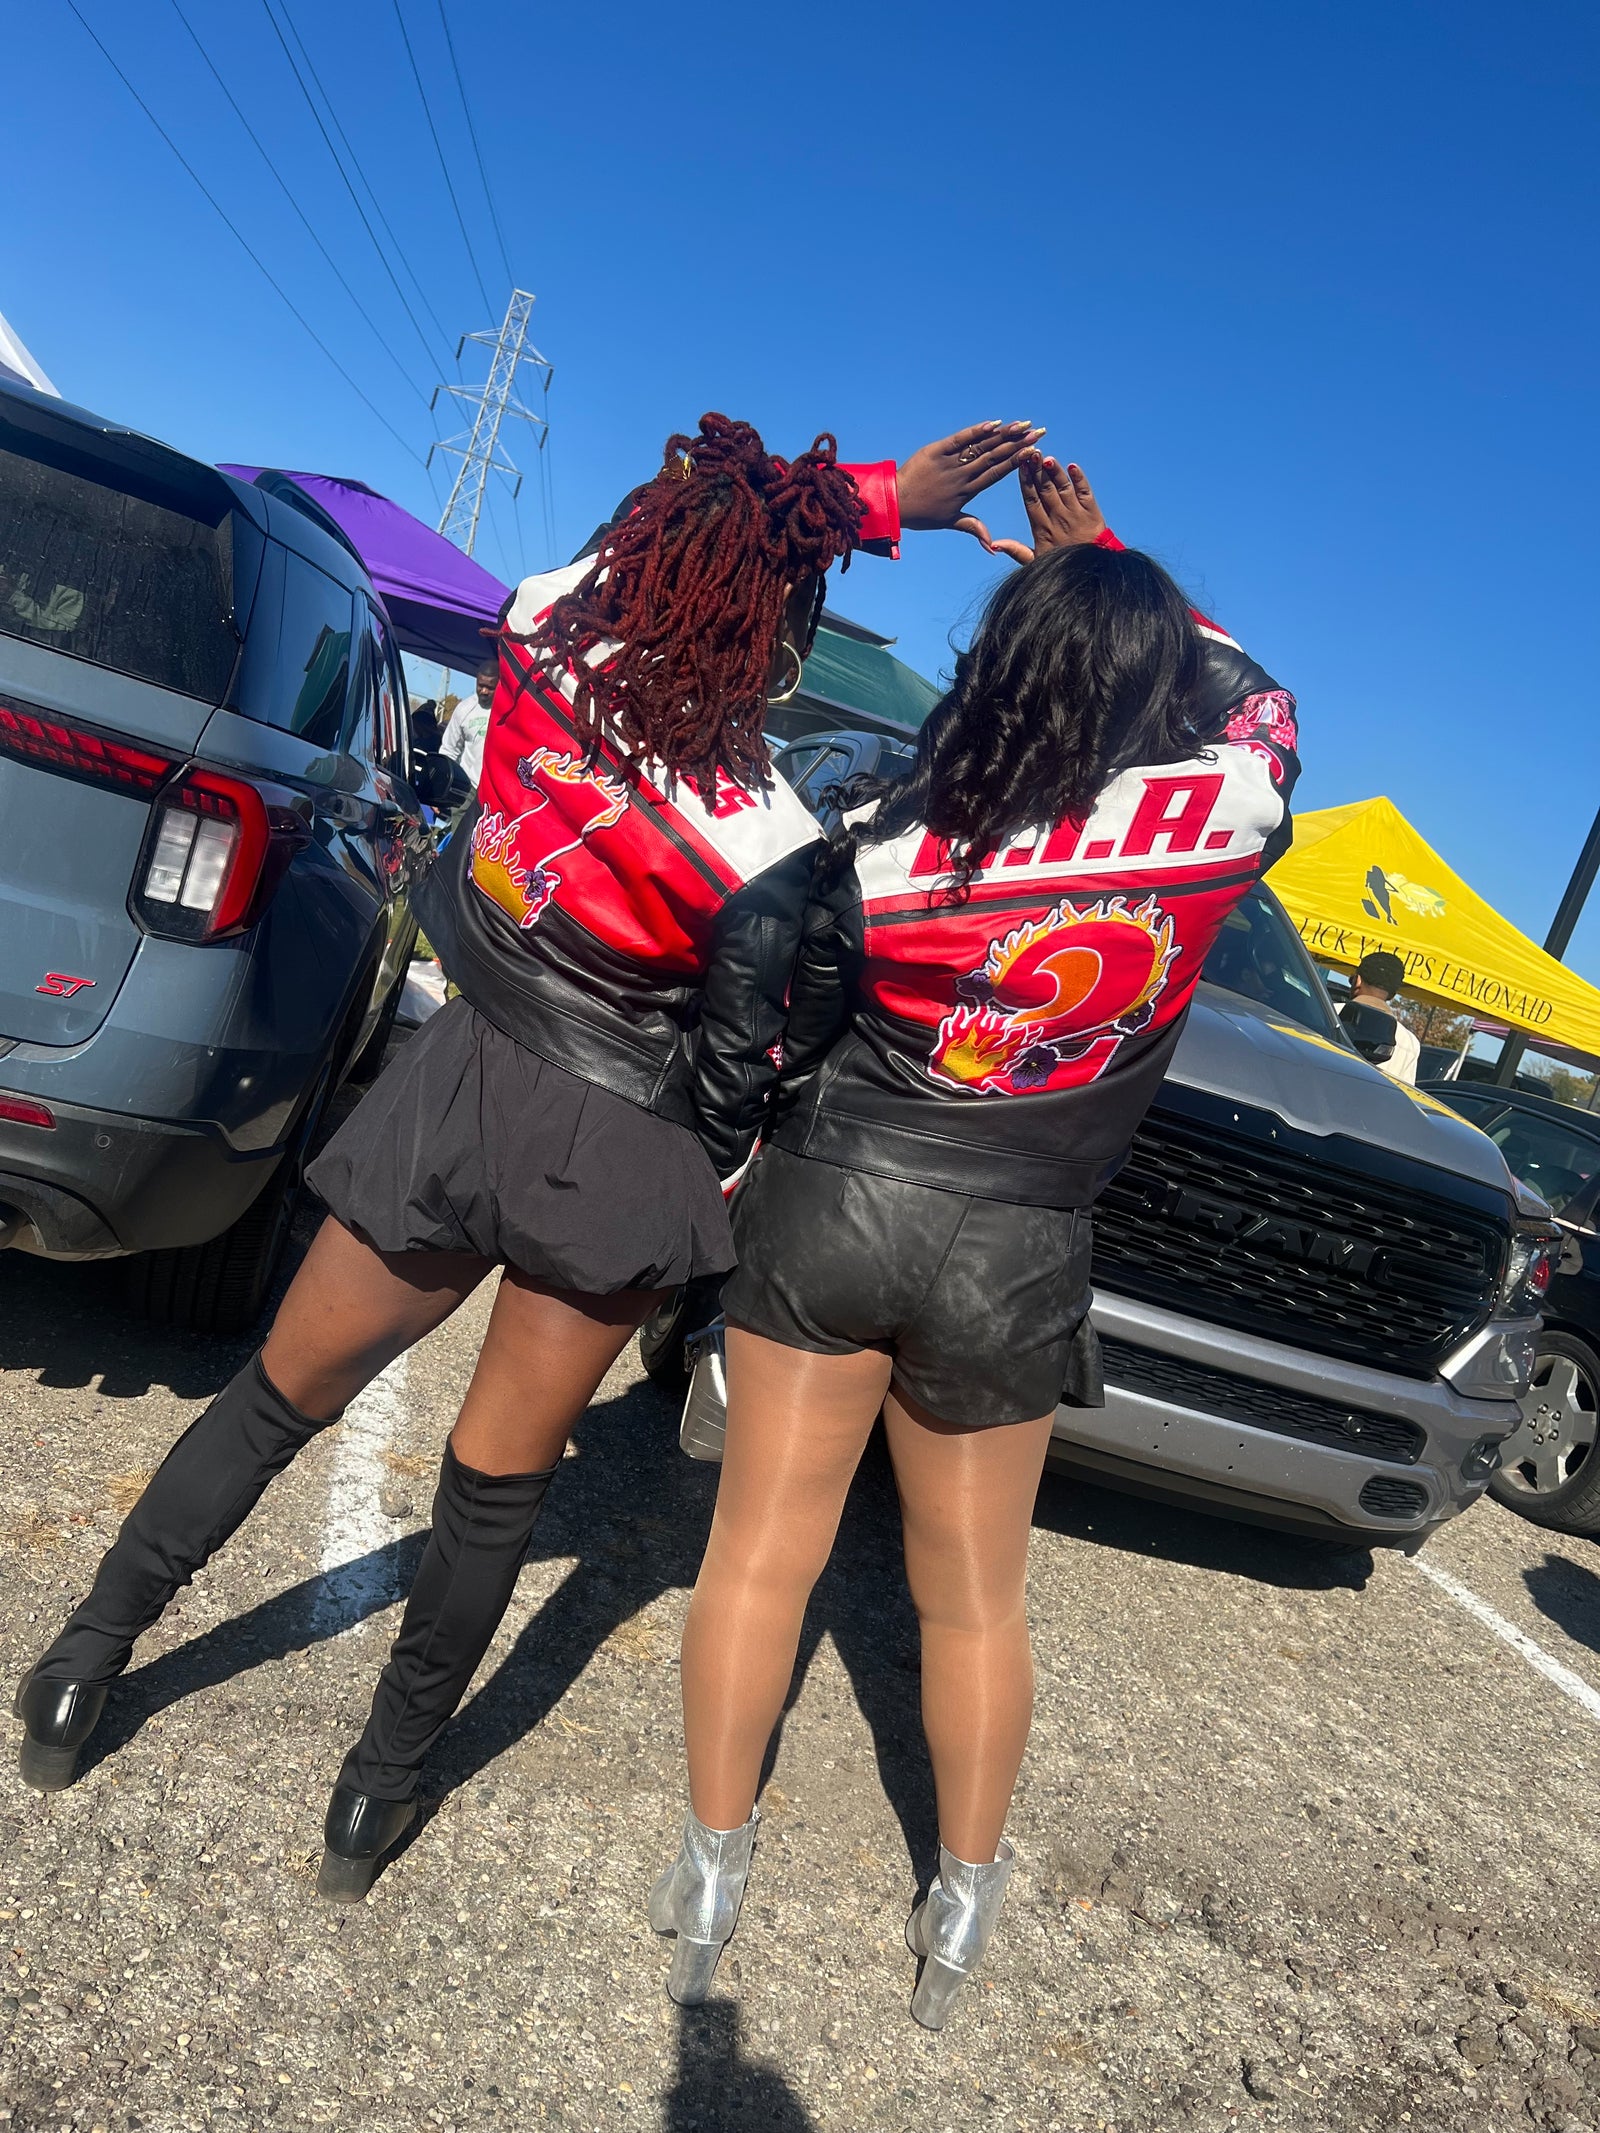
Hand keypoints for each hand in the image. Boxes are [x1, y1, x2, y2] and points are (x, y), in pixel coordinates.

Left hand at [897, 421, 1044, 544]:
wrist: (894, 504)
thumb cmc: (922, 515)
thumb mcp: (950, 522)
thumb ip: (974, 528)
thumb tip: (992, 548)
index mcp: (967, 492)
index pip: (997, 474)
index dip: (1016, 462)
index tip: (1034, 451)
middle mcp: (962, 476)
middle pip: (994, 457)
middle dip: (1017, 444)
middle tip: (1038, 432)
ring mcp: (949, 463)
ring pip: (980, 447)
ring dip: (1003, 435)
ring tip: (1022, 424)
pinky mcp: (936, 451)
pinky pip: (959, 440)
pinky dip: (975, 432)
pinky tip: (993, 424)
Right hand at [988, 453, 1108, 564]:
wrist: (1092, 574)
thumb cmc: (1061, 568)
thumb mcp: (1034, 563)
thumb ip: (1016, 551)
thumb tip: (993, 545)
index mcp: (1043, 529)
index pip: (1031, 501)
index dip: (1026, 482)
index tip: (1020, 466)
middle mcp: (1059, 518)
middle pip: (1046, 490)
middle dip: (1037, 471)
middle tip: (1031, 453)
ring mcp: (1076, 514)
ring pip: (1063, 488)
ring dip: (1055, 472)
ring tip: (1047, 458)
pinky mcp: (1093, 513)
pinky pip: (1085, 493)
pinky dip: (1080, 479)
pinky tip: (1072, 467)